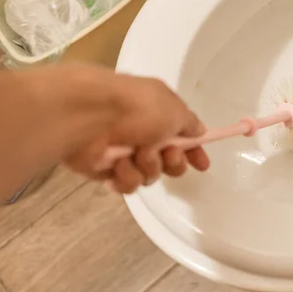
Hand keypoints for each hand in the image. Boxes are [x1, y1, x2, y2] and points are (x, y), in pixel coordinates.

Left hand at [58, 66, 209, 192]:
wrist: (90, 115)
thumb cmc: (137, 107)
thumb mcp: (175, 109)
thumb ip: (190, 124)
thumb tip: (199, 131)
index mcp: (160, 114)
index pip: (184, 137)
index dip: (194, 152)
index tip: (202, 165)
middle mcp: (144, 133)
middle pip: (170, 162)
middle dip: (173, 162)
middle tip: (167, 154)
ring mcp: (125, 153)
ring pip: (151, 175)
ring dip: (148, 166)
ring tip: (137, 155)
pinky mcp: (107, 170)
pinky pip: (129, 184)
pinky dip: (126, 175)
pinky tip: (118, 165)